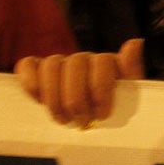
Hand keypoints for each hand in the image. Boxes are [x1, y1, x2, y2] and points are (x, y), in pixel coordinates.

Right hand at [15, 38, 145, 126]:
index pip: (102, 60)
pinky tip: (38, 102)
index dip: (101, 88)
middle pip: (75, 62)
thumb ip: (131, 70)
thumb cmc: (111, 108)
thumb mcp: (128, 93)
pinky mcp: (36, 71)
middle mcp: (82, 58)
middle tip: (82, 122)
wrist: (90, 120)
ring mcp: (59, 63)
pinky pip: (27, 65)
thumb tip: (136, 42)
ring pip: (51, 64)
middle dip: (77, 97)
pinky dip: (30, 82)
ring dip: (55, 96)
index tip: (102, 114)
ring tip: (64, 120)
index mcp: (106, 62)